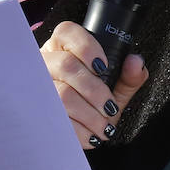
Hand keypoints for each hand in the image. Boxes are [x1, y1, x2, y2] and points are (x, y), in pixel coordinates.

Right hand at [41, 21, 147, 149]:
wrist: (79, 133)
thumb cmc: (94, 104)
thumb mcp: (115, 89)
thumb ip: (129, 76)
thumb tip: (136, 62)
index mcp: (63, 48)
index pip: (67, 32)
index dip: (86, 48)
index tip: (104, 67)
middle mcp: (45, 62)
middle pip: (65, 65)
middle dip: (94, 90)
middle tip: (110, 107)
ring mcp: (36, 87)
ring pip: (60, 94)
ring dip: (88, 114)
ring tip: (103, 127)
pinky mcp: (34, 112)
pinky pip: (54, 120)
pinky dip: (78, 131)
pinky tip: (90, 136)